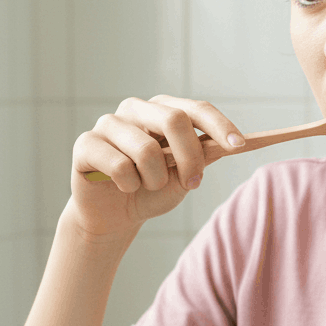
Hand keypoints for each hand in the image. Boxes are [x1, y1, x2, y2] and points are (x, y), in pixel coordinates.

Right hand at [68, 94, 246, 238]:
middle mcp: (135, 109)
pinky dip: (129, 185)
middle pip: (174, 119)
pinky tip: (123, 187)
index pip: (196, 108)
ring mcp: (108, 123)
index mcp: (163, 110)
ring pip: (147, 149)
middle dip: (190, 157)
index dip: (219, 125)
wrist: (113, 216)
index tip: (239, 145)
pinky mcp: (86, 144)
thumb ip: (203, 157)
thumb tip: (230, 144)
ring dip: (155, 179)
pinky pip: (119, 166)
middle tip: (193, 183)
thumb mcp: (183, 177)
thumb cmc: (151, 191)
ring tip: (147, 186)